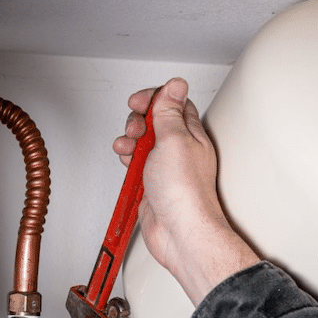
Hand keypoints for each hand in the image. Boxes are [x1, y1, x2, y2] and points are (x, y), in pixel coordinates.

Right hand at [113, 78, 258, 305]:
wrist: (179, 232)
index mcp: (191, 134)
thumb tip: (175, 85)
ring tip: (129, 146)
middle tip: (137, 130)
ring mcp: (165, 167)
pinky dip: (127, 159)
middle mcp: (179, 149)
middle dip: (138, 119)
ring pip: (142, 142)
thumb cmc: (184, 193)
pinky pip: (136, 164)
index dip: (154, 97)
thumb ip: (169, 111)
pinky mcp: (152, 184)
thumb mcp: (174, 140)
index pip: (173, 103)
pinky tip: (127, 161)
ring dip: (130, 139)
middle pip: (154, 121)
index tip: (140, 102)